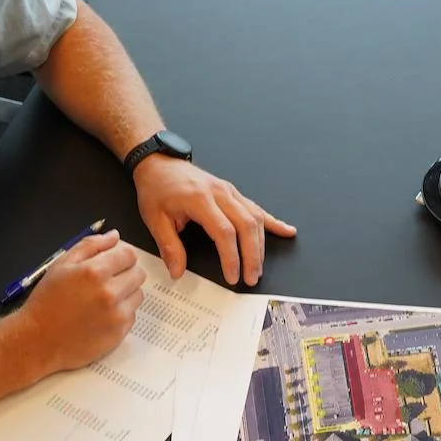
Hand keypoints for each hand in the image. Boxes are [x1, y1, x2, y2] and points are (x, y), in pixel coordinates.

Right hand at [15, 230, 144, 376]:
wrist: (39, 340)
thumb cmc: (46, 301)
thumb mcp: (61, 264)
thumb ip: (90, 245)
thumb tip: (114, 236)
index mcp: (95, 272)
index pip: (129, 255)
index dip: (122, 255)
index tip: (114, 261)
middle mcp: (110, 293)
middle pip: (138, 274)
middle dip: (126, 273)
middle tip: (107, 281)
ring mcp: (116, 315)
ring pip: (138, 295)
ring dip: (126, 293)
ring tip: (103, 299)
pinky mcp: (119, 334)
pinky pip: (132, 316)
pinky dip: (121, 313)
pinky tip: (101, 315)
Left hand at [132, 155, 295, 285]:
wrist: (160, 163)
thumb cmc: (157, 188)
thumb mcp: (154, 219)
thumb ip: (169, 246)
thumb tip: (177, 271)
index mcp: (199, 199)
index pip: (224, 232)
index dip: (231, 257)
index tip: (232, 276)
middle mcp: (219, 193)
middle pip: (246, 225)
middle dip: (252, 255)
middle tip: (251, 277)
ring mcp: (229, 191)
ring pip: (254, 218)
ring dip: (260, 245)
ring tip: (259, 267)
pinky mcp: (233, 192)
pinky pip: (256, 208)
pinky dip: (273, 221)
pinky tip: (286, 231)